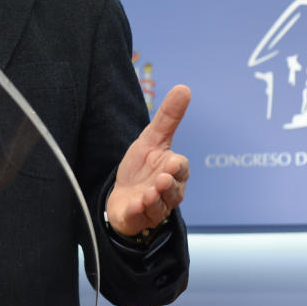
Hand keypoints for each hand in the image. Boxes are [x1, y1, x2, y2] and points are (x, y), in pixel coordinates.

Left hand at [106, 85, 190, 236]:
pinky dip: (138, 212)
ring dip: (154, 200)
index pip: (181, 168)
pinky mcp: (138, 218)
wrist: (122, 196)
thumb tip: (184, 87)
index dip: (177, 167)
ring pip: (159, 206)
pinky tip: (135, 205)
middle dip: (168, 186)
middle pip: (173, 190)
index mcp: (173, 171)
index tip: (171, 162)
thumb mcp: (151, 139)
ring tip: (148, 193)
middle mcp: (167, 192)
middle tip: (162, 179)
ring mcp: (154, 207)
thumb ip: (168, 117)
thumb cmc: (141, 167)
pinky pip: (140, 217)